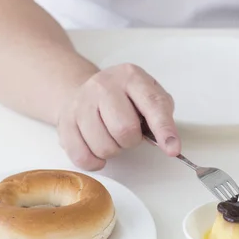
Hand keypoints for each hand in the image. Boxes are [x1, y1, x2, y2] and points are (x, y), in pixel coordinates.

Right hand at [57, 63, 180, 169]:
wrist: (84, 91)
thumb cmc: (124, 99)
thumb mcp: (148, 95)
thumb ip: (161, 115)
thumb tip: (169, 143)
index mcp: (131, 76)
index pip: (153, 104)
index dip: (164, 130)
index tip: (173, 149)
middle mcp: (104, 85)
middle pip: (125, 130)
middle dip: (132, 141)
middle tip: (128, 134)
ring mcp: (81, 102)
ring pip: (104, 147)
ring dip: (114, 150)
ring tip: (111, 137)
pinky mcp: (65, 122)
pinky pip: (82, 156)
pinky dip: (95, 161)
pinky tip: (97, 150)